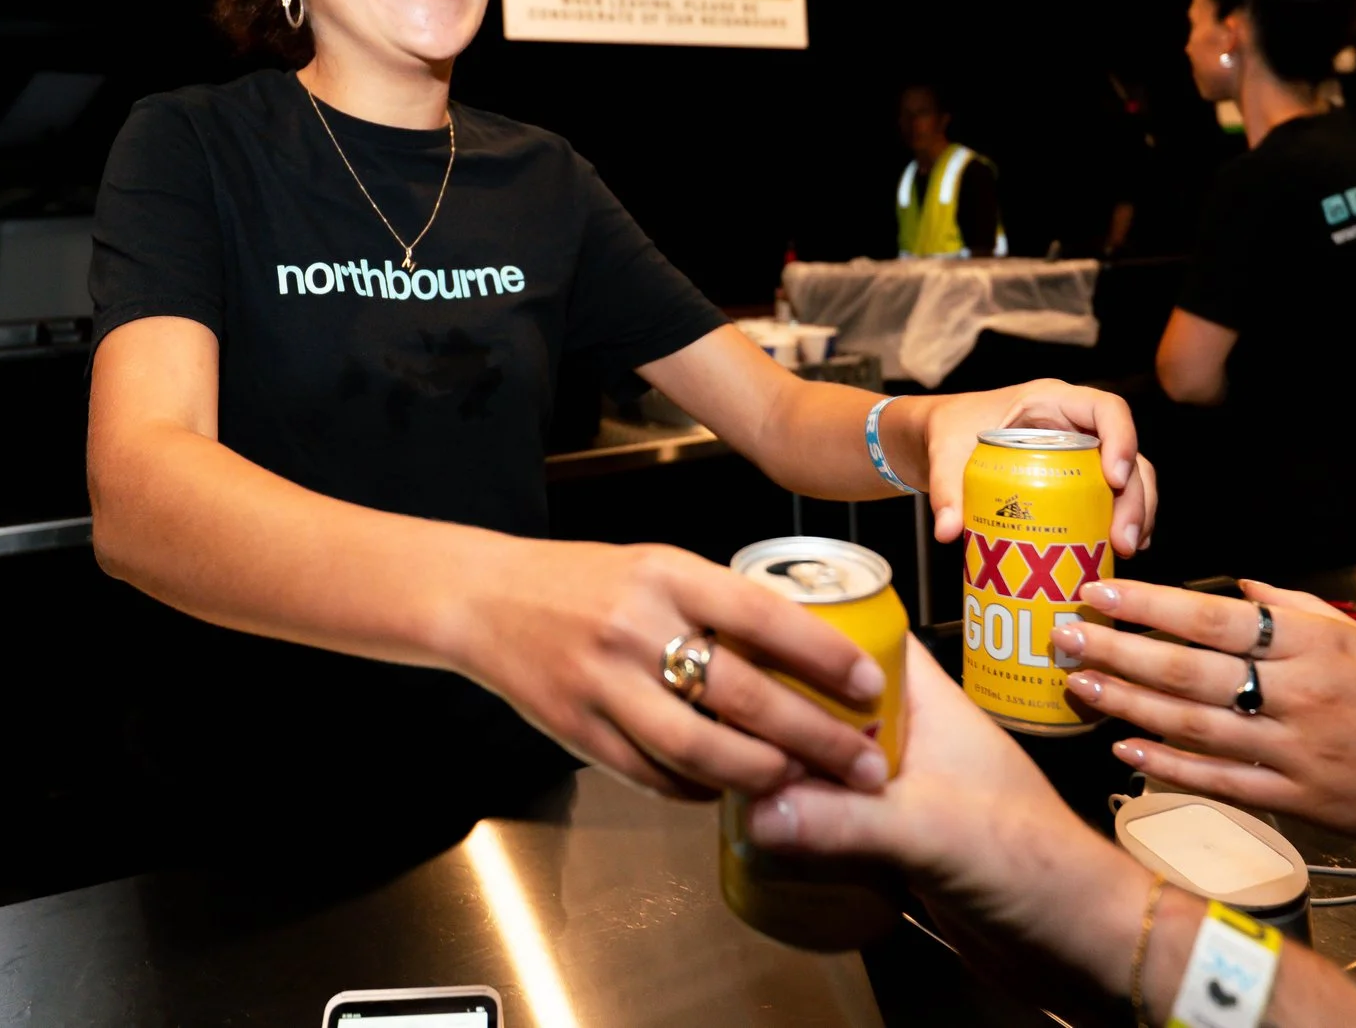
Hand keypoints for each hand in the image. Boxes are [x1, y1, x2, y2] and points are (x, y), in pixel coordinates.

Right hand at [455, 538, 893, 800]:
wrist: (484, 599)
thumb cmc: (581, 580)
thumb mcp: (654, 566)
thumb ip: (715, 603)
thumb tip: (795, 649)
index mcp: (666, 575)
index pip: (764, 617)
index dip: (825, 657)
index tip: (872, 686)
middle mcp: (637, 628)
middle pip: (745, 695)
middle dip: (817, 737)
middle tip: (865, 763)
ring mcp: (604, 685)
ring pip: (702, 750)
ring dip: (764, 774)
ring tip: (804, 784)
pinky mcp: (579, 732)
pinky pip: (655, 775)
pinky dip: (700, 788)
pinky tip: (730, 789)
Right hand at [743, 640, 1151, 1002]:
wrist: (1080, 942)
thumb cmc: (1039, 866)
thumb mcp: (934, 831)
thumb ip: (846, 820)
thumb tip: (761, 808)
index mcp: (937, 708)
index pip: (871, 640)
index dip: (816, 627)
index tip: (752, 627)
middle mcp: (921, 740)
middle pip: (838, 699)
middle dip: (786, 700)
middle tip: (721, 702)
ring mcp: (911, 789)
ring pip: (835, 758)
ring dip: (791, 763)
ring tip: (728, 758)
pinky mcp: (903, 838)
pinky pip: (840, 811)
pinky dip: (805, 814)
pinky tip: (765, 822)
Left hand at [912, 381, 1156, 555]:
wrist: (944, 439)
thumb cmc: (950, 429)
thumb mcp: (944, 452)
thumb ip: (946, 488)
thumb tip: (948, 532)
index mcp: (1050, 401)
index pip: (1105, 408)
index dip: (1122, 439)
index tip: (1116, 480)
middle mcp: (1076, 425)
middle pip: (1127, 453)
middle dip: (1134, 497)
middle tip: (1123, 541)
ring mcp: (1083, 452)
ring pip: (1130, 478)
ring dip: (1136, 514)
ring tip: (1124, 551)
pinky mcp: (1081, 479)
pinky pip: (1114, 497)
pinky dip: (1121, 522)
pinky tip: (1116, 553)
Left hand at [1057, 578, 1355, 861]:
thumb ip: (1297, 614)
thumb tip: (1238, 591)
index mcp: (1317, 646)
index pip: (1212, 618)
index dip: (1147, 605)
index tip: (1098, 591)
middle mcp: (1302, 696)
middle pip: (1188, 670)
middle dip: (1116, 652)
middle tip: (1063, 636)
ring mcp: (1298, 754)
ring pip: (1192, 725)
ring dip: (1127, 704)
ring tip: (1078, 685)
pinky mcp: (1301, 803)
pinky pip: (1220, 782)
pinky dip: (1169, 765)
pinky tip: (1127, 747)